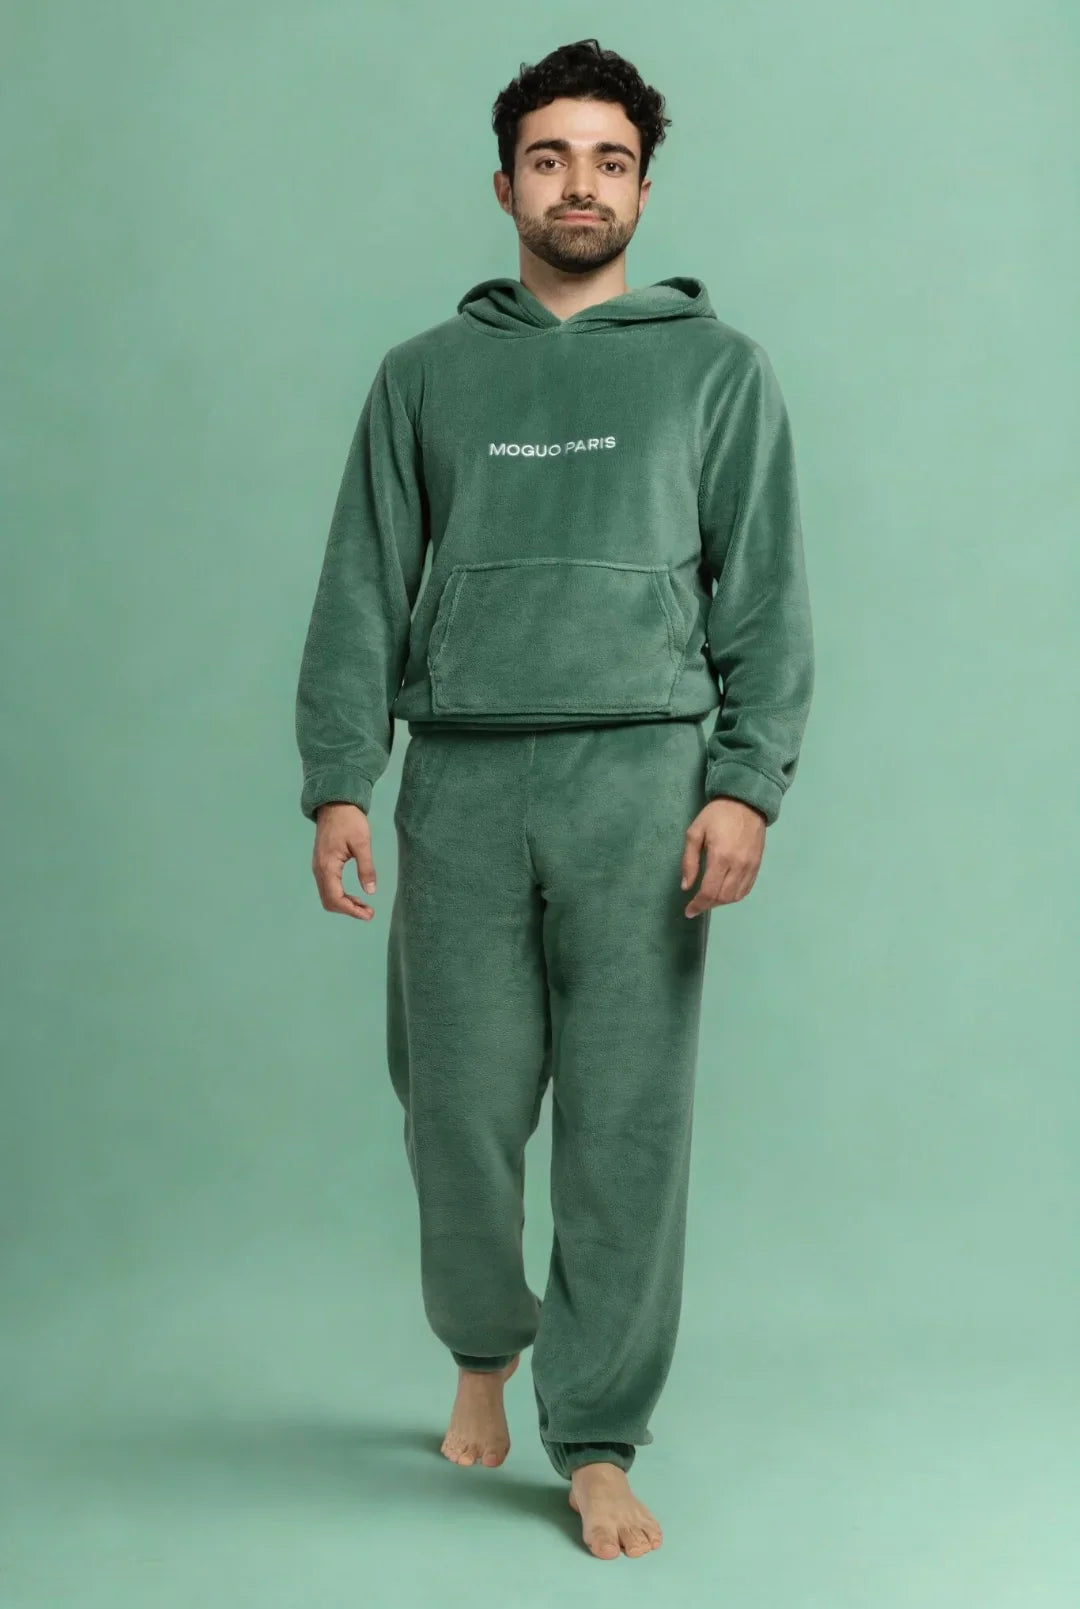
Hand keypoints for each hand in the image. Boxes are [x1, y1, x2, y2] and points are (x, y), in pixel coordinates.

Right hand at [312, 802, 377, 919]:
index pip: (335, 898)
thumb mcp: (362, 843)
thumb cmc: (350, 821)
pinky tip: (355, 896)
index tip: (369, 914)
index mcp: (327, 866)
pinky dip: (341, 896)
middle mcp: (319, 870)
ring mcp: (318, 867)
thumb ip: (366, 868)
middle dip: (348, 910)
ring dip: (345, 904)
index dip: (352, 910)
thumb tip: (370, 891)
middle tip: (369, 912)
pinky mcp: (322, 864)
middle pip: (329, 901)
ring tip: (365, 907)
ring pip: (328, 896)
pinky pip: (328, 887)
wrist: (335, 804)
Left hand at [680, 797, 765, 915]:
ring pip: (735, 896)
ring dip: (720, 902)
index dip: (697, 905)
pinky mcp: (757, 865)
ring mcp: (750, 867)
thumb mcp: (695, 832)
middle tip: (696, 904)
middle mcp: (738, 866)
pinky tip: (724, 893)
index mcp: (720, 857)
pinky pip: (746, 889)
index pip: (709, 891)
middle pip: (722, 897)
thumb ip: (689, 861)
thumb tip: (686, 886)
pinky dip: (734, 896)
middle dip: (707, 905)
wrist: (746, 802)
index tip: (688, 911)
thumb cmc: (717, 815)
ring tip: (709, 898)